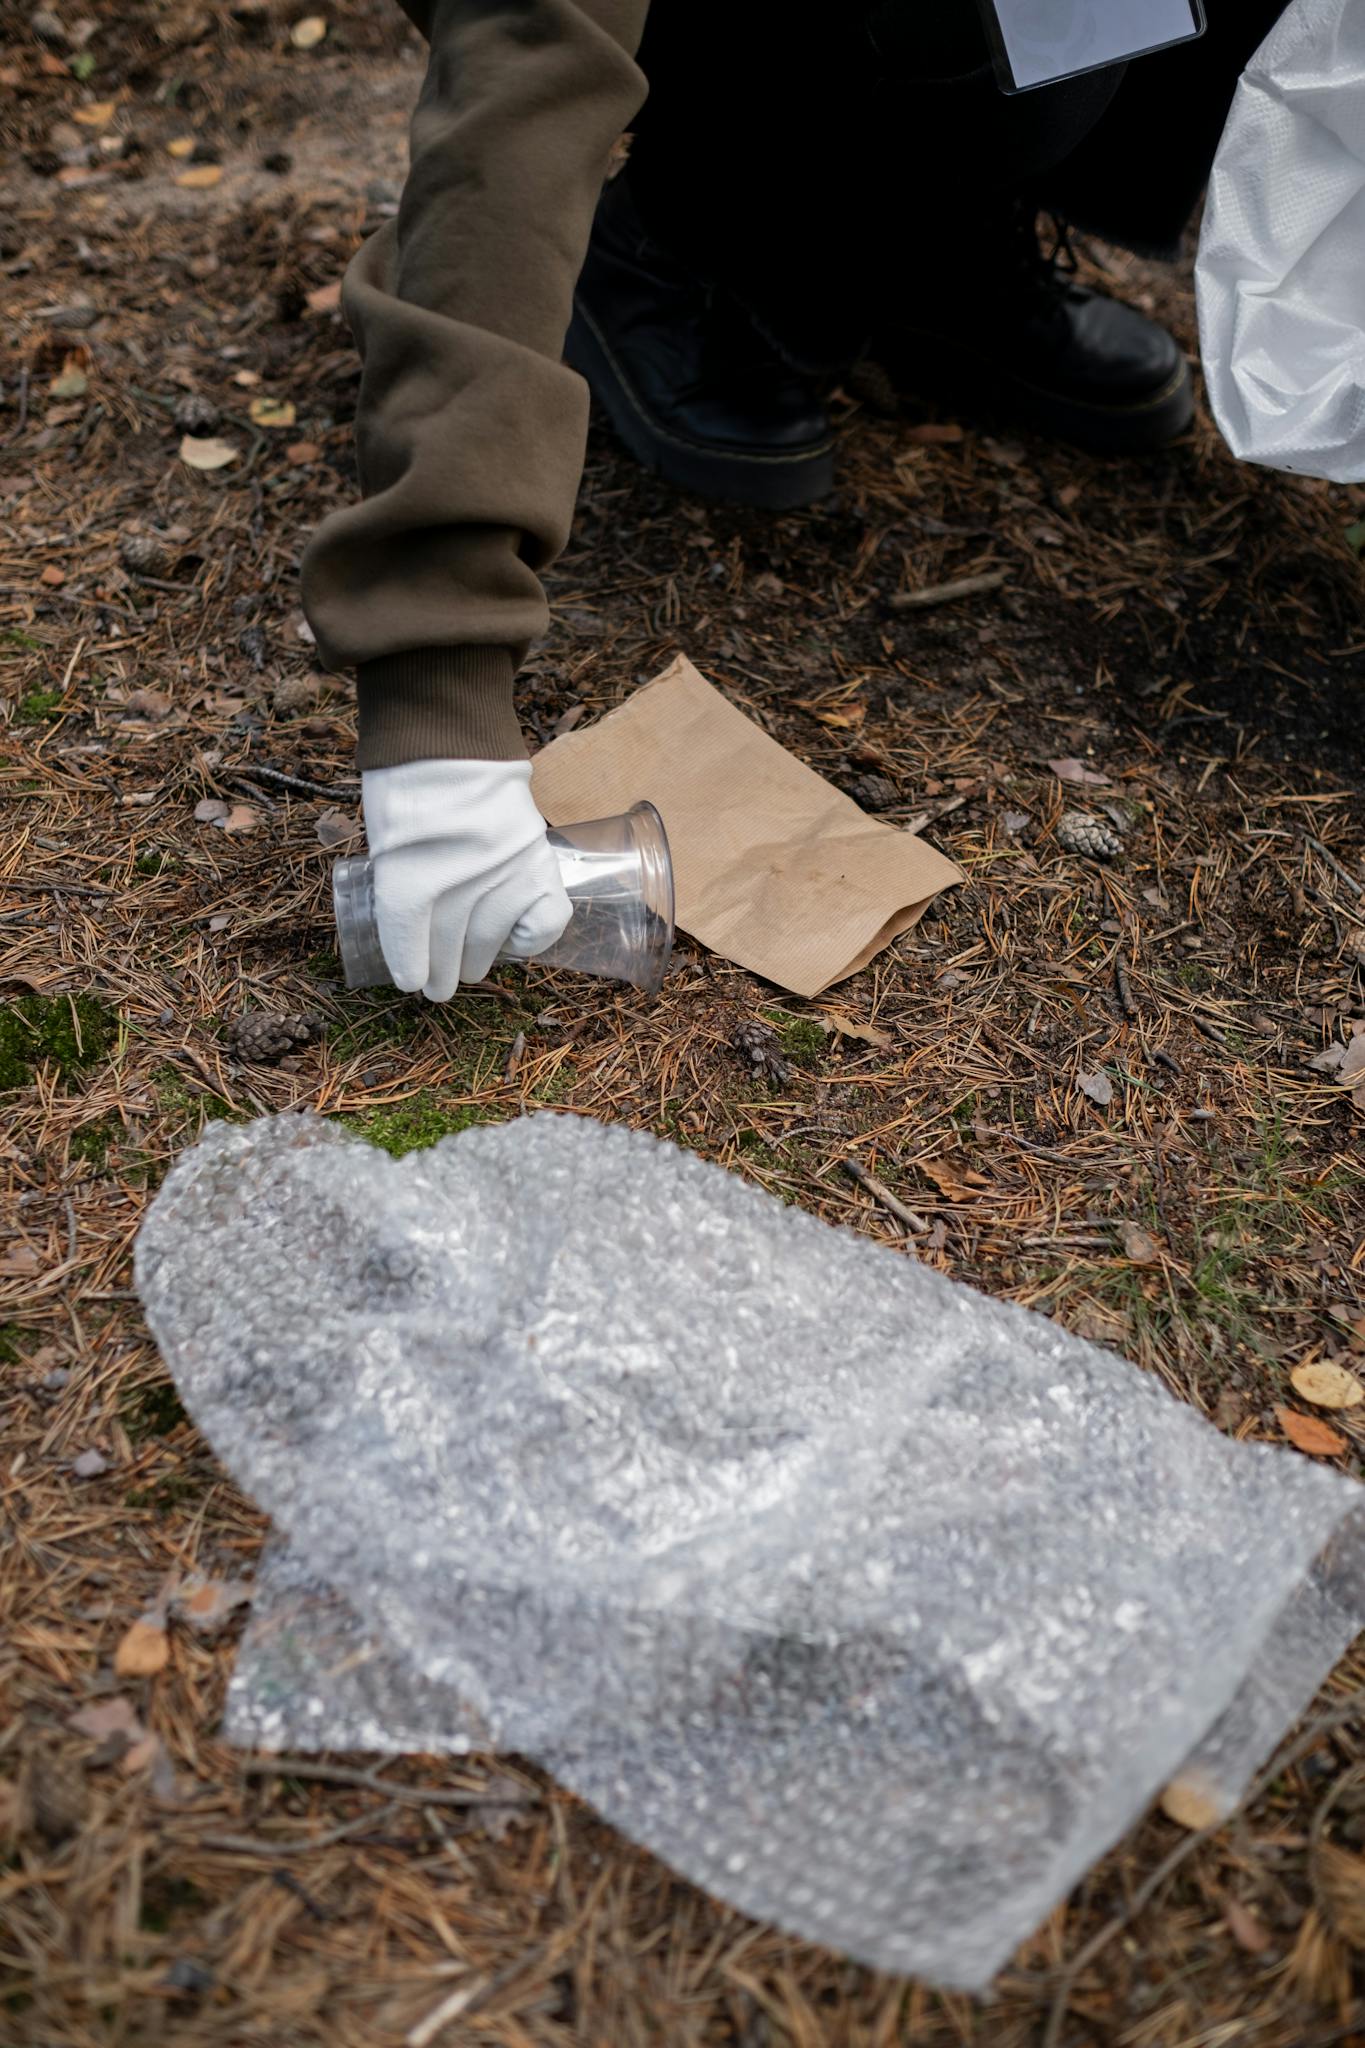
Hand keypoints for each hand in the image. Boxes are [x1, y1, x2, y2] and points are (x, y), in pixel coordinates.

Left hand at [361, 759, 571, 999]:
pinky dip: (531, 939)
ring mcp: (501, 876)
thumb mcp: (385, 844)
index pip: (409, 941)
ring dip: (477, 961)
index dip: (408, 967)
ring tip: (471, 969)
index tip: (410, 982)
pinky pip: (544, 922)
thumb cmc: (409, 792)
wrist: (448, 743)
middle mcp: (456, 884)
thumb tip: (414, 938)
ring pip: (488, 940)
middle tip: (440, 986)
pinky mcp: (536, 866)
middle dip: (442, 972)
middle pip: (447, 947)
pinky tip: (514, 940)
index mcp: (406, 879)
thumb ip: (396, 889)